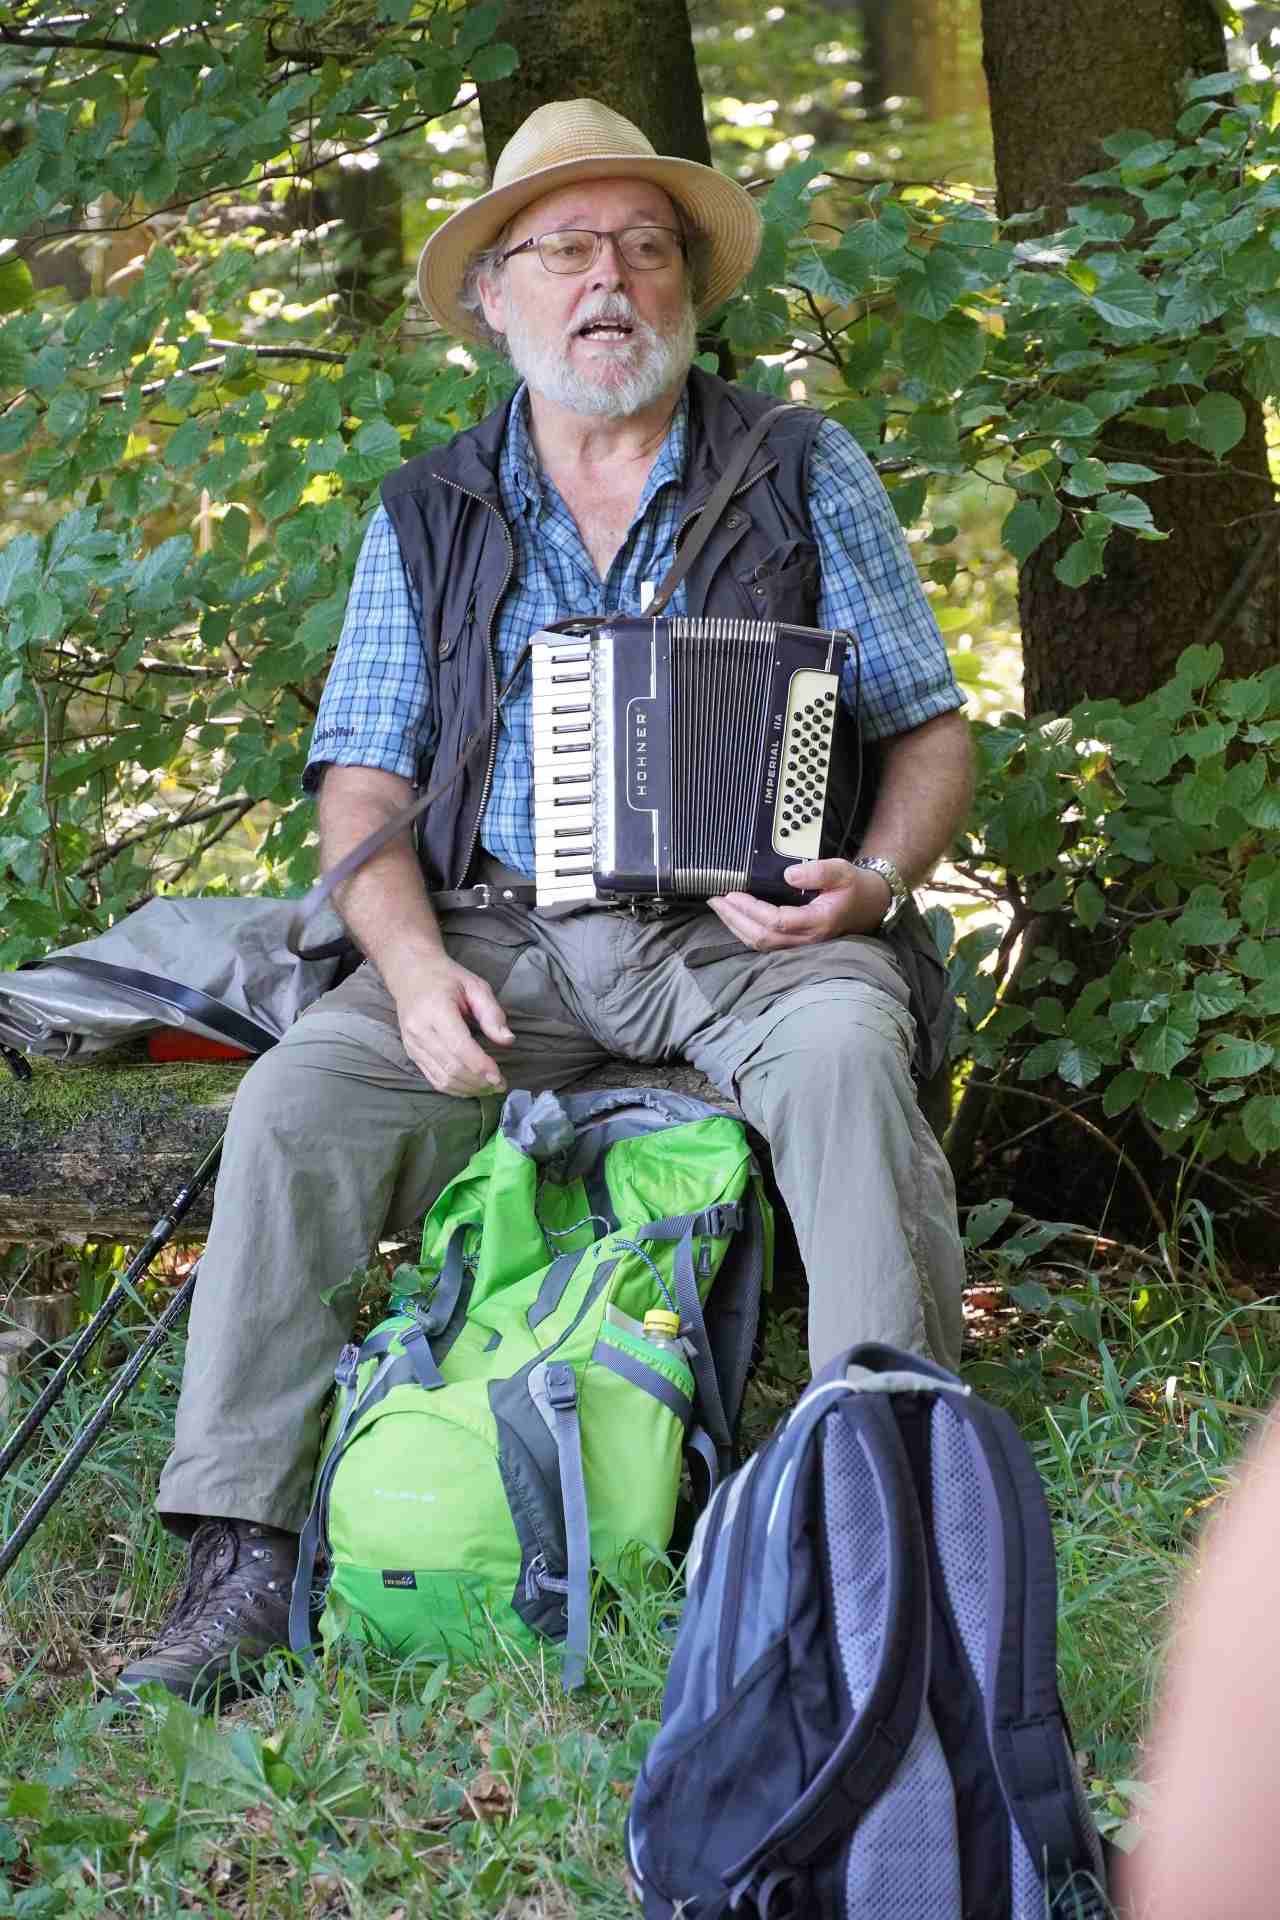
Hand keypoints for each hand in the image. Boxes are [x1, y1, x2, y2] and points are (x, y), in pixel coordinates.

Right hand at [388, 955, 513, 1094]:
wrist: (411, 974)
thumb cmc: (446, 978)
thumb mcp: (475, 986)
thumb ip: (492, 1013)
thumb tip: (508, 1040)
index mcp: (436, 1010)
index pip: (459, 1047)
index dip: (480, 1066)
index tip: (499, 1078)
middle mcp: (420, 1030)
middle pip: (451, 1067)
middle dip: (478, 1081)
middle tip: (500, 1085)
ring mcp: (413, 1044)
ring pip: (442, 1078)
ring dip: (468, 1089)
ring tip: (489, 1088)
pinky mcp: (412, 1053)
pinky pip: (433, 1079)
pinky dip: (454, 1088)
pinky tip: (471, 1087)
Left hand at [708, 858, 892, 952]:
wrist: (870, 904)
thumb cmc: (855, 887)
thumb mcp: (842, 871)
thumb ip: (817, 871)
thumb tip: (788, 874)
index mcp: (819, 922)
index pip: (777, 921)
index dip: (752, 909)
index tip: (733, 893)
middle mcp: (808, 939)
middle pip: (762, 938)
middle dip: (735, 919)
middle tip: (716, 900)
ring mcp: (801, 945)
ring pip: (761, 944)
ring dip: (736, 926)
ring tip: (719, 908)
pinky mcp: (795, 944)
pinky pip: (765, 943)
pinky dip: (746, 931)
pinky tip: (734, 918)